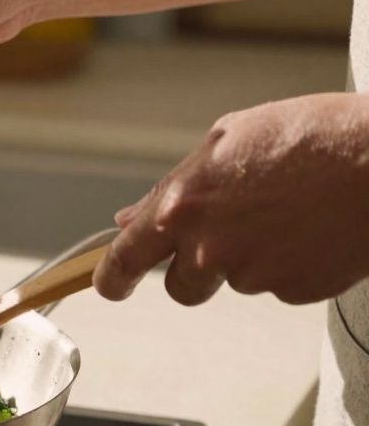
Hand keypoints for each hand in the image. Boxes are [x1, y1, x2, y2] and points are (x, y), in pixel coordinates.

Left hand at [94, 93, 368, 304]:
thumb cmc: (309, 135)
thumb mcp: (228, 139)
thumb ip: (173, 187)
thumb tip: (130, 220)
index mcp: (181, 206)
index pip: (124, 261)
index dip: (112, 279)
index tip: (109, 287)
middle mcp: (209, 248)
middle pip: (181, 288)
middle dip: (196, 272)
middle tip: (230, 237)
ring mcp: (254, 274)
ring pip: (238, 281)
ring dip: (252, 258)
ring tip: (290, 212)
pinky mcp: (296, 291)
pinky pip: (281, 285)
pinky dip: (292, 264)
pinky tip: (316, 226)